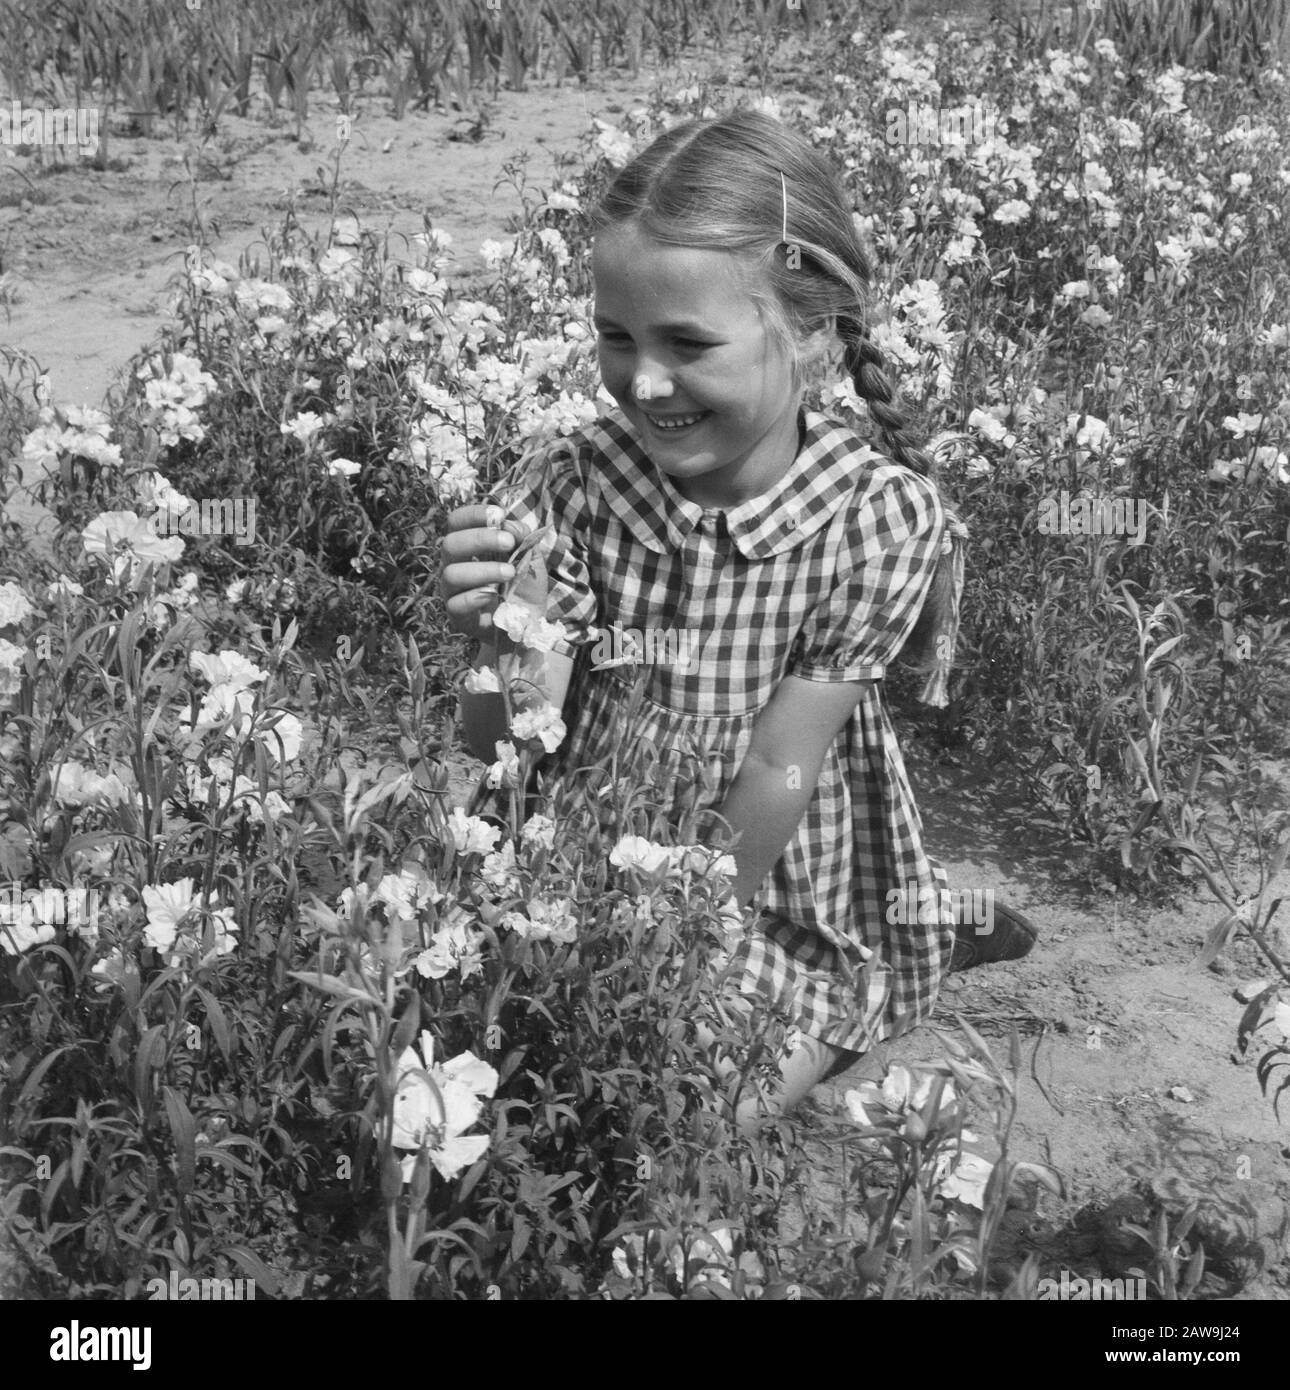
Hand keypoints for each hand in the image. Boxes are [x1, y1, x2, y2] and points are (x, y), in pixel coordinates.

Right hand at [439, 504, 528, 641]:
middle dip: (480, 539)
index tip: (499, 515)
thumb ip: (522, 538)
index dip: (473, 514)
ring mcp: (452, 590)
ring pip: (452, 574)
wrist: (527, 624)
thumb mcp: (530, 558)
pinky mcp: (457, 615)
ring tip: (510, 572)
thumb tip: (509, 524)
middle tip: (508, 543)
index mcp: (468, 545)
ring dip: (484, 570)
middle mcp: (454, 564)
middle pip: (450, 543)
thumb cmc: (522, 586)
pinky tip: (495, 595)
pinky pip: (456, 604)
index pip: (457, 521)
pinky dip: (476, 597)